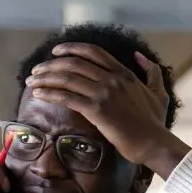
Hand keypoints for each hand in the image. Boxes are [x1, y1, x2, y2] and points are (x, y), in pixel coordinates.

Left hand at [27, 44, 189, 178]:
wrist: (154, 144)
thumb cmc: (156, 123)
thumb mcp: (159, 93)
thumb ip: (151, 72)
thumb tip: (139, 55)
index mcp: (124, 73)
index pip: (92, 52)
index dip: (71, 48)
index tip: (55, 51)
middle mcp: (111, 79)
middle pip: (74, 63)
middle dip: (51, 64)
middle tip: (37, 69)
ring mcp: (103, 94)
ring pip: (67, 78)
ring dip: (45, 78)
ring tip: (32, 81)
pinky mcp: (96, 110)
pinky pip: (67, 97)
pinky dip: (50, 93)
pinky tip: (38, 94)